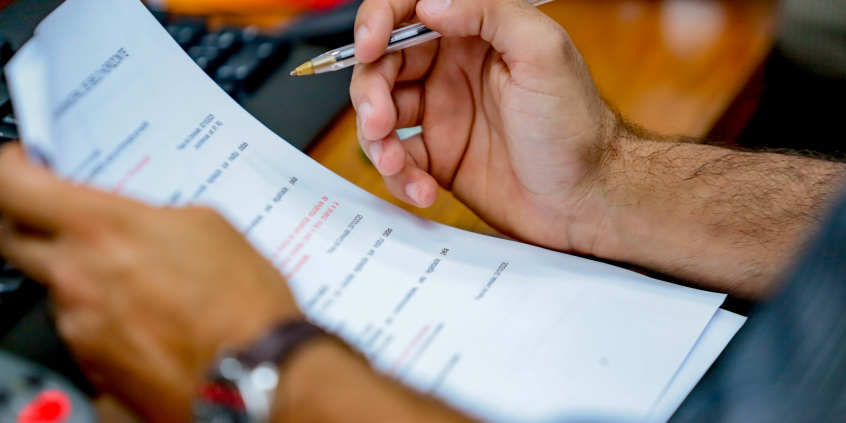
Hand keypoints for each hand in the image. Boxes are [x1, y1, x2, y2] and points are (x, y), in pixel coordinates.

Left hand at [0, 144, 299, 422]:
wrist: (259, 372)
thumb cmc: (244, 302)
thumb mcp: (209, 225)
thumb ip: (156, 216)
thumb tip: (144, 223)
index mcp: (103, 229)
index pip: (15, 186)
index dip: (12, 169)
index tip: (22, 166)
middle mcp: (76, 279)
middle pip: (14, 242)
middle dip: (33, 227)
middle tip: (71, 226)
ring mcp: (80, 330)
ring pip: (61, 294)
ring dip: (90, 284)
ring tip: (147, 290)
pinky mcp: (94, 371)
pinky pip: (88, 336)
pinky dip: (112, 325)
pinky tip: (157, 325)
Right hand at [350, 0, 615, 252]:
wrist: (588, 200)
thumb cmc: (577, 128)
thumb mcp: (544, 53)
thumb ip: (490, 12)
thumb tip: (430, 3)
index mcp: (476, 35)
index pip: (410, 11)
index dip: (379, 22)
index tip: (370, 45)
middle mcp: (453, 70)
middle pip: (383, 64)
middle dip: (371, 91)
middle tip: (380, 121)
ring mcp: (443, 114)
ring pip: (381, 113)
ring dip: (376, 138)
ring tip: (396, 160)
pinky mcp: (439, 157)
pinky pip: (398, 159)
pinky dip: (399, 175)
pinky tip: (422, 188)